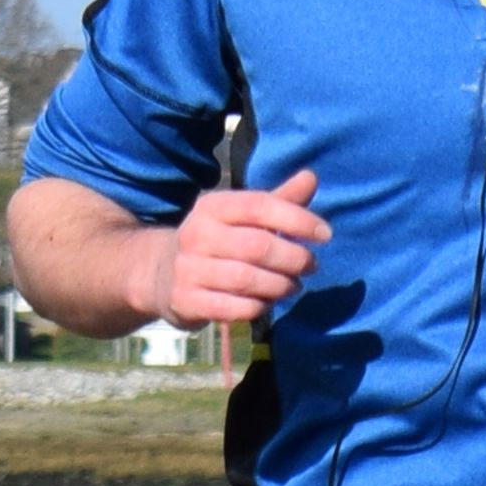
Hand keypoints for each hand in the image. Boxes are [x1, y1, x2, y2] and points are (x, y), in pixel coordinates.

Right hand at [159, 169, 329, 325]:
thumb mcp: (241, 217)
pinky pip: (234, 308)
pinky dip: (258, 307)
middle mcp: (196, 234)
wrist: (161, 274)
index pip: (260, 206)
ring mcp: (188, 269)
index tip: (325, 234)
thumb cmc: (217, 241)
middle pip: (258, 246)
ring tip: (293, 286)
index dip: (297, 219)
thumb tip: (311, 177)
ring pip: (247, 280)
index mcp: (212, 206)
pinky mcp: (186, 301)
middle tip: (310, 265)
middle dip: (294, 258)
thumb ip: (277, 201)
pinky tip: (267, 302)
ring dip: (280, 285)